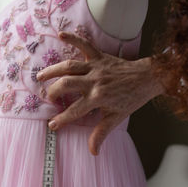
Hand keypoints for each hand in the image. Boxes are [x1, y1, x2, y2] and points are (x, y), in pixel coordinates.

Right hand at [37, 32, 162, 154]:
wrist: (147, 78)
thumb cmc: (131, 98)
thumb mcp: (116, 118)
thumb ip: (101, 133)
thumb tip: (93, 151)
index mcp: (98, 98)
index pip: (75, 111)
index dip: (62, 119)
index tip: (52, 125)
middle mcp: (94, 81)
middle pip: (66, 85)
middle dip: (54, 92)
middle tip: (49, 99)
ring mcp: (95, 67)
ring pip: (69, 66)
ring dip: (53, 70)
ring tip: (40, 76)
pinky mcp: (99, 56)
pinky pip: (84, 45)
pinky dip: (72, 38)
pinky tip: (60, 35)